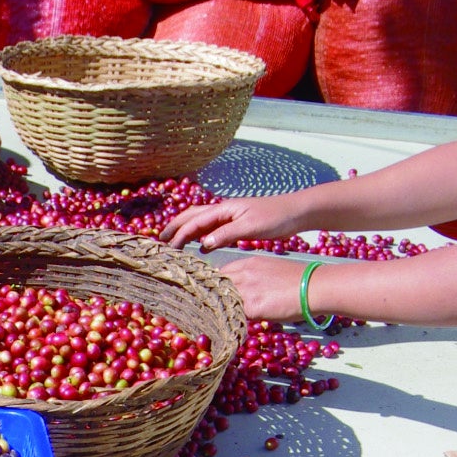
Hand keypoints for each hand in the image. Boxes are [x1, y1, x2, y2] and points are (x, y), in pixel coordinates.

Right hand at [164, 192, 308, 250]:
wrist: (295, 212)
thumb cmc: (275, 218)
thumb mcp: (250, 227)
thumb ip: (226, 234)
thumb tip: (203, 244)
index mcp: (224, 209)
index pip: (195, 221)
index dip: (180, 234)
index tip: (168, 248)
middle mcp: (223, 210)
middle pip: (192, 216)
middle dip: (175, 227)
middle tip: (160, 241)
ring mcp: (229, 216)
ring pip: (200, 221)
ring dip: (185, 230)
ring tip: (173, 243)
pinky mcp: (236, 223)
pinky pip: (212, 228)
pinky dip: (200, 235)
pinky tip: (199, 247)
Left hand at [217, 255, 306, 321]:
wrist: (315, 286)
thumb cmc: (299, 280)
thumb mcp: (271, 271)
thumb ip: (253, 279)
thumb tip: (244, 293)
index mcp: (248, 263)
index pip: (220, 274)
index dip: (215, 288)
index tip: (214, 298)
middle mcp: (243, 274)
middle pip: (215, 287)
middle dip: (212, 299)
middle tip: (209, 312)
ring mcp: (246, 289)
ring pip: (221, 301)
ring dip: (219, 312)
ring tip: (217, 322)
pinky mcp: (252, 306)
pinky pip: (233, 315)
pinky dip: (229, 322)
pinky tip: (229, 328)